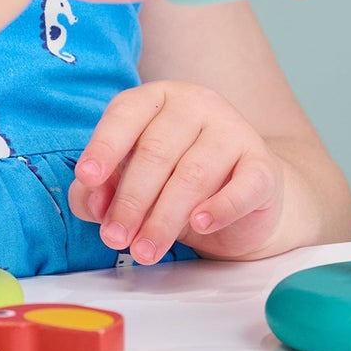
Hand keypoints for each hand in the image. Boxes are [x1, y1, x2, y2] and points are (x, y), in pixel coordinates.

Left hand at [68, 80, 284, 262]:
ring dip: (164, 217)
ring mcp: (233, 131)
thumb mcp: (133, 183)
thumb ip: (102, 189)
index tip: (87, 177)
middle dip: (131, 199)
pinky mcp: (263, 165)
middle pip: (156, 150)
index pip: (125, 113)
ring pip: (192, 173)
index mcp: (158, 99)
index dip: (104, 146)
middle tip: (115, 238)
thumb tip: (92, 200)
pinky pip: (242, 186)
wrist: (244, 198)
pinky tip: (200, 224)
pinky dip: (219, 207)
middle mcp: (196, 105)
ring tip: (145, 250)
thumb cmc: (177, 183)